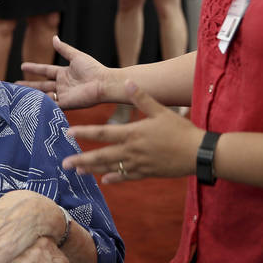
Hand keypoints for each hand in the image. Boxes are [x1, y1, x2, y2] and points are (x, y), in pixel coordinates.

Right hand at [19, 35, 110, 108]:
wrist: (103, 83)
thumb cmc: (93, 69)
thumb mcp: (76, 56)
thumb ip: (64, 49)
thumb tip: (54, 38)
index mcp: (64, 73)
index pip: (45, 70)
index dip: (34, 68)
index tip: (22, 66)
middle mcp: (62, 85)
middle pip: (41, 85)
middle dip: (28, 85)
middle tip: (14, 86)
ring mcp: (63, 95)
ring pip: (44, 95)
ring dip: (33, 94)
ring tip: (19, 95)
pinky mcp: (66, 104)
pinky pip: (51, 104)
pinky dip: (43, 102)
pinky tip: (34, 101)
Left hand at [64, 81, 203, 183]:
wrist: (198, 153)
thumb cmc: (180, 130)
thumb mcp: (160, 110)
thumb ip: (141, 97)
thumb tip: (127, 81)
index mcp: (133, 133)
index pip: (103, 133)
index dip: (85, 133)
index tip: (68, 133)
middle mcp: (132, 151)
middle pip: (102, 155)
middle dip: (81, 160)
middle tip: (64, 164)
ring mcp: (139, 164)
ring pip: (111, 168)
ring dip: (93, 170)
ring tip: (78, 172)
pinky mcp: (147, 173)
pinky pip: (127, 176)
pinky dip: (115, 178)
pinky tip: (104, 180)